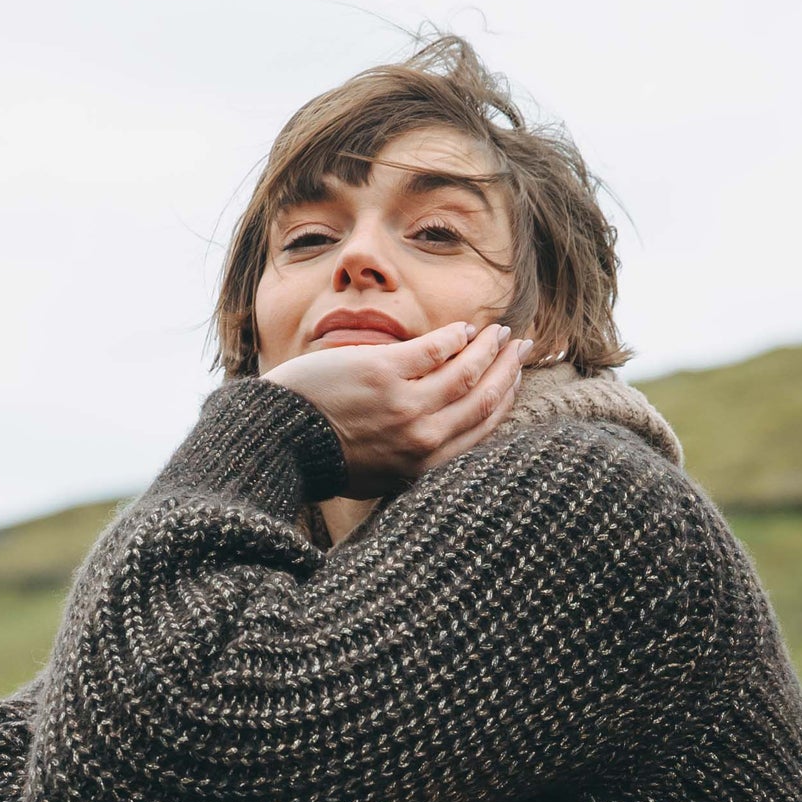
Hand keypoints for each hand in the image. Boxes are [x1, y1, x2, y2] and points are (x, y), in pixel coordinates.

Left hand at [263, 322, 531, 496]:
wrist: (280, 443)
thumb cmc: (323, 456)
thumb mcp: (377, 473)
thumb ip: (412, 456)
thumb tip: (440, 432)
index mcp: (422, 468)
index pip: (479, 431)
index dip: (504, 402)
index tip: (515, 380)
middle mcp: (420, 441)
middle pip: (482, 400)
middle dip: (507, 372)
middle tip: (520, 349)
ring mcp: (404, 407)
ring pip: (465, 373)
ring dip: (488, 349)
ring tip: (499, 332)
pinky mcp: (383, 375)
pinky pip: (434, 350)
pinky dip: (455, 337)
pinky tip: (464, 328)